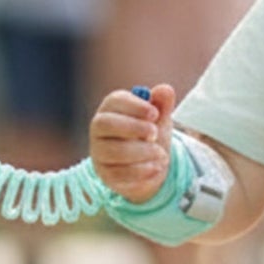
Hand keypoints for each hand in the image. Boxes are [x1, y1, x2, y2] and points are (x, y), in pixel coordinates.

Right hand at [90, 83, 176, 204]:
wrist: (149, 165)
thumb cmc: (149, 135)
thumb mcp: (159, 119)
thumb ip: (162, 104)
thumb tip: (165, 89)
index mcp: (111, 108)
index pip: (114, 101)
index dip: (134, 106)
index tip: (155, 113)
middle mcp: (99, 128)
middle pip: (105, 124)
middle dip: (133, 127)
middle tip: (155, 133)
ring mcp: (99, 152)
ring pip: (113, 151)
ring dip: (142, 152)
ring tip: (161, 154)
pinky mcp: (106, 174)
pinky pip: (119, 173)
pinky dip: (142, 171)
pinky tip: (157, 167)